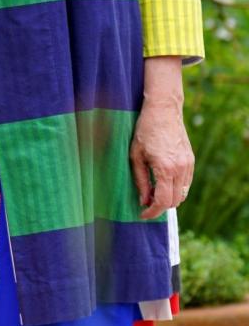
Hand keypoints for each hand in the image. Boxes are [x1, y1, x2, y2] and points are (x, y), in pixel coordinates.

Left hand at [130, 60, 193, 219]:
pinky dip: (176, 189)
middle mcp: (180, 168)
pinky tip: (162, 183)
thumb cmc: (144, 131)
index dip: (152, 212)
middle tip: (145, 204)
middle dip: (160, 207)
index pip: (163, 201)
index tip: (142, 214)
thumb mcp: (135, 156)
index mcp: (165, 168)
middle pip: (175, 201)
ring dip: (169, 198)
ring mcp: (188, 164)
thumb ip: (140, 181)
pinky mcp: (191, 160)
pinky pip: (186, 183)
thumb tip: (143, 201)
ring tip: (152, 192)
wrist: (163, 111)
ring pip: (183, 194)